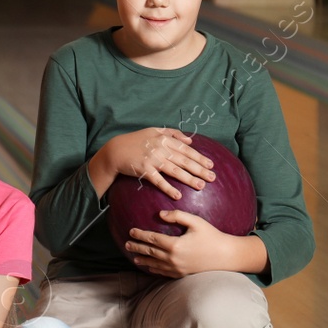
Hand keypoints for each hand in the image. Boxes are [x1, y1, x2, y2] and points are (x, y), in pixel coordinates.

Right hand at [99, 128, 213, 199]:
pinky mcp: (143, 170)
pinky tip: (178, 196)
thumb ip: (172, 133)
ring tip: (201, 186)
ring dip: (189, 179)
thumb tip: (190, 140)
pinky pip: (158, 181)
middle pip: (184, 160)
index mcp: (164, 139)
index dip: (200, 157)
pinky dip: (168, 188)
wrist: (115, 150)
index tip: (211, 165)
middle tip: (212, 178)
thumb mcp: (154, 131)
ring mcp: (152, 160)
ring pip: (175, 170)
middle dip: (200, 169)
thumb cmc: (136, 140)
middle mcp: (160, 149)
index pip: (186, 149)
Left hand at [126, 210, 237, 276]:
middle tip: (127, 244)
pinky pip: (164, 272)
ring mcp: (177, 268)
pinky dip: (154, 269)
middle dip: (137, 247)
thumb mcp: (196, 222)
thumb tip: (160, 214)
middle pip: (150, 252)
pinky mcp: (182, 274)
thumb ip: (177, 216)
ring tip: (134, 257)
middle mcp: (173, 258)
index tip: (131, 231)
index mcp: (175, 245)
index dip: (140, 235)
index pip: (152, 239)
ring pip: (155, 264)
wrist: (226, 256)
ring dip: (143, 259)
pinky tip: (149, 267)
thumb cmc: (212, 236)